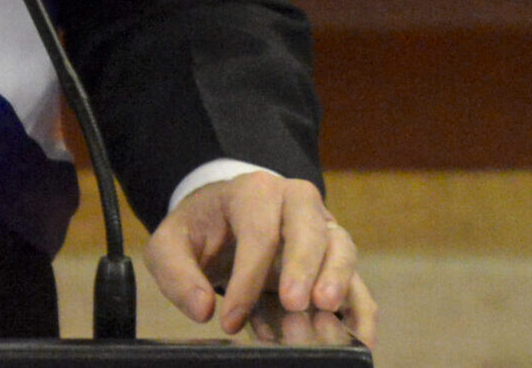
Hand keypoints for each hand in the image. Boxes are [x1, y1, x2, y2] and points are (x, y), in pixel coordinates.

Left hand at [144, 171, 375, 348]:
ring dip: (337, 280)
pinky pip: (358, 281)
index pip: (258, 232)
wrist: (224, 221)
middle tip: (296, 303)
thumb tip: (203, 310)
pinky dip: (360, 309)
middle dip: (304, 266)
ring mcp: (323, 229)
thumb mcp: (171, 245)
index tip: (230, 320)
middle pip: (310, 228)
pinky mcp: (336, 260)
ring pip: (341, 248)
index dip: (247, 279)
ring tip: (325, 311)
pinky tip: (358, 339)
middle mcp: (296, 203)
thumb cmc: (200, 232)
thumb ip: (177, 274)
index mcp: (254, 192)